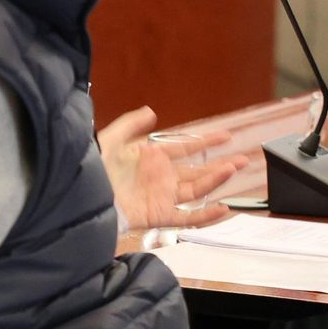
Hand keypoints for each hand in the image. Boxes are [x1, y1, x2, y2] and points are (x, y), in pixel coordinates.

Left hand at [98, 106, 248, 229]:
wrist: (85, 196)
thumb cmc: (94, 169)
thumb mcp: (111, 139)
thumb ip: (130, 124)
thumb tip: (151, 111)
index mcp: (153, 158)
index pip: (186, 148)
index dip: (206, 142)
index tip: (226, 136)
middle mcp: (162, 178)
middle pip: (198, 171)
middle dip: (221, 165)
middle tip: (243, 159)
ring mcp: (162, 197)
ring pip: (197, 190)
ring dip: (217, 181)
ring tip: (234, 170)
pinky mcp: (159, 215)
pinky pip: (187, 217)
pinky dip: (206, 215)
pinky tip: (222, 208)